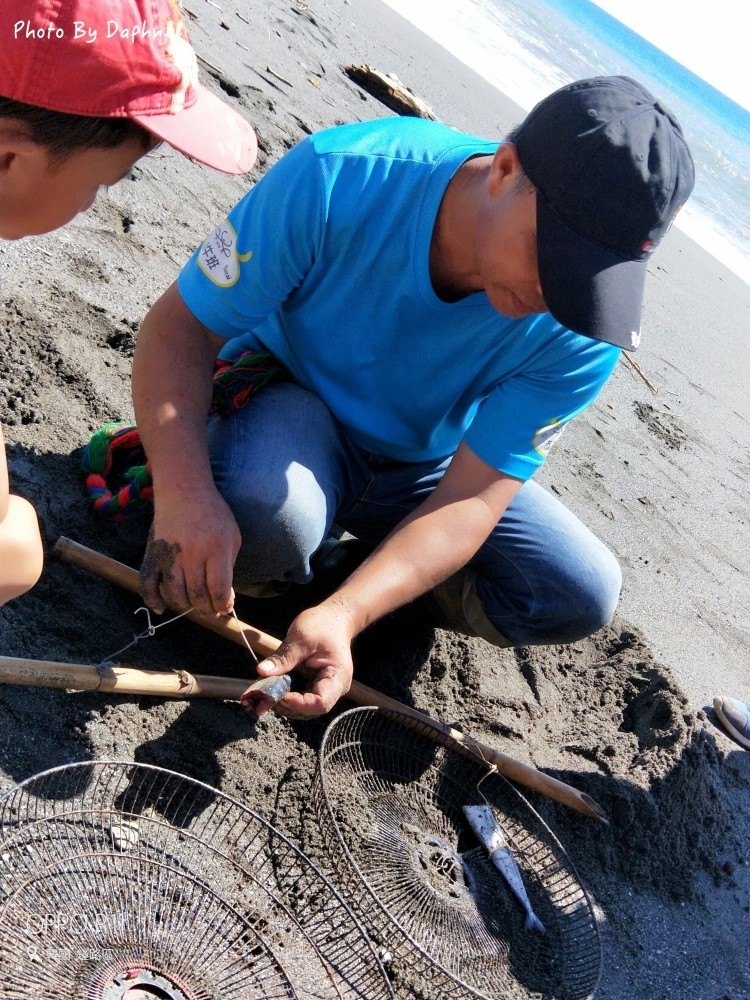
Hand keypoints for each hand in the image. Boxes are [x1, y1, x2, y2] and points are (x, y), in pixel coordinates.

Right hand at [140, 487, 240, 616]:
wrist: (183, 490)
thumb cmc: (213, 514)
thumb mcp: (232, 536)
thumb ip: (230, 567)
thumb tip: (225, 598)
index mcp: (216, 548)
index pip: (219, 589)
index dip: (223, 605)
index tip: (225, 608)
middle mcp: (191, 553)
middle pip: (197, 595)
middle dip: (207, 609)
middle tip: (211, 610)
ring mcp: (169, 555)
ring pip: (174, 594)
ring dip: (186, 606)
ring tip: (194, 604)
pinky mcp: (152, 554)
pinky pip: (147, 584)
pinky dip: (153, 600)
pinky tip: (162, 609)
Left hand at [252, 599, 356, 717]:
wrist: (333, 619)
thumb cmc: (322, 625)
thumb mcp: (301, 637)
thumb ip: (283, 657)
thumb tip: (261, 672)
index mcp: (337, 676)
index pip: (320, 703)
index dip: (298, 703)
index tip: (278, 694)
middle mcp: (334, 688)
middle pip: (310, 710)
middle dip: (286, 705)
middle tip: (265, 694)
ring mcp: (324, 689)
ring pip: (303, 709)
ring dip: (283, 703)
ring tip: (265, 690)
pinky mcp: (314, 686)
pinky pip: (299, 698)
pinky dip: (284, 696)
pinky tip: (272, 686)